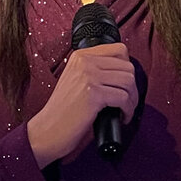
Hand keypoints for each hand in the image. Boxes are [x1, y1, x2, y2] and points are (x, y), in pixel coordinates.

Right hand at [27, 43, 138, 167]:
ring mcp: (88, 77)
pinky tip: (122, 117)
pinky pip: (124, 98)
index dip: (127, 69)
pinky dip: (128, 110)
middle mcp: (85, 62)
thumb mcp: (76, 80)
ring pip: (129, 81)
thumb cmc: (63, 111)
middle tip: (128, 102)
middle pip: (127, 67)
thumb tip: (123, 72)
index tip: (125, 85)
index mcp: (81, 56)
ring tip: (125, 110)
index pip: (119, 50)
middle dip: (133, 88)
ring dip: (133, 99)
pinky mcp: (93, 95)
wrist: (48, 130)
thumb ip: (94, 71)